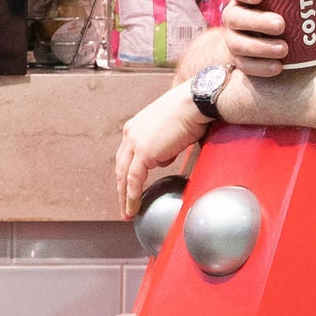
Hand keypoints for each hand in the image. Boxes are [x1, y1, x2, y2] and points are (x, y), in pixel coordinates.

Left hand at [114, 86, 209, 211]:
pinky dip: (133, 195)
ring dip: (124, 197)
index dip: (126, 174)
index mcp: (135, 127)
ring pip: (124, 176)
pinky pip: (134, 179)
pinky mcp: (144, 152)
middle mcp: (131, 134)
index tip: (128, 188)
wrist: (194, 102)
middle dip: (121, 189)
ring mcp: (136, 143)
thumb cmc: (190, 111)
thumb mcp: (171, 130)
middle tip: (124, 206)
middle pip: (120, 167)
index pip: (126, 156)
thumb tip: (165, 159)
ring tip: (128, 213)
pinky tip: (134, 207)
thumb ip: (164, 146)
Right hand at [219, 0, 291, 78]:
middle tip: (281, 24)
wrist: (278, 42)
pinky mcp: (240, 60)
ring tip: (284, 49)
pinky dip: (260, 67)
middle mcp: (235, 16)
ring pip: (237, 43)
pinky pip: (244, 65)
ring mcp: (234, 39)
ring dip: (260, 47)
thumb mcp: (302, 2)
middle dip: (256, 21)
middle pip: (234, 16)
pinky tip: (278, 68)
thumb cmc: (288, 12)